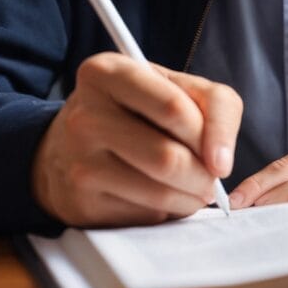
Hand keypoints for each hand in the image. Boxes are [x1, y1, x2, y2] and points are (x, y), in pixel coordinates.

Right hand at [31, 51, 241, 226]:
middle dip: (203, 175)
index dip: (211, 135)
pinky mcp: (81, 204)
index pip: (174, 107)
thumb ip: (212, 105)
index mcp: (108, 72)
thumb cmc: (132, 110)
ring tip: (193, 189)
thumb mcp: (170, 85)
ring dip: (190, 198)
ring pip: (159, 191)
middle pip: (169, 156)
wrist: (66, 147)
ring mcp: (80, 162)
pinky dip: (166, 211)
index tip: (221, 156)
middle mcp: (86, 115)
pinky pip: (143, 215)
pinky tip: (160, 196)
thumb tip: (220, 163)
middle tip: (211, 178)